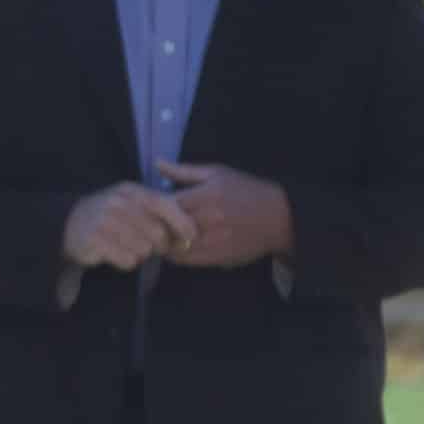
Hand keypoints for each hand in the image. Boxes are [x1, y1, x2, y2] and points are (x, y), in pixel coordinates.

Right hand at [60, 181, 196, 271]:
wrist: (69, 224)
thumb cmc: (111, 216)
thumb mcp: (131, 203)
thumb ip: (159, 210)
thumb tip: (191, 233)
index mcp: (129, 191)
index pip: (164, 204)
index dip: (182, 223)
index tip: (191, 237)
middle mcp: (117, 203)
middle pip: (157, 233)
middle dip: (160, 245)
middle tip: (151, 247)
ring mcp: (104, 221)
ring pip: (144, 249)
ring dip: (141, 254)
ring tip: (128, 247)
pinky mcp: (95, 241)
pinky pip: (127, 260)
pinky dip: (126, 262)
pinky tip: (115, 254)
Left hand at [157, 161, 291, 268]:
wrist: (280, 218)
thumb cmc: (246, 191)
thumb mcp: (217, 174)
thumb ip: (184, 171)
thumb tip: (157, 162)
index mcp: (207, 195)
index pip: (165, 204)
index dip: (150, 207)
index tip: (143, 206)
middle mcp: (210, 219)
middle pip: (166, 227)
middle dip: (152, 226)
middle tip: (144, 223)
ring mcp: (215, 241)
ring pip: (174, 247)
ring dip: (162, 243)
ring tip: (158, 236)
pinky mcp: (220, 257)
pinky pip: (188, 260)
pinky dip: (176, 255)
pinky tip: (175, 247)